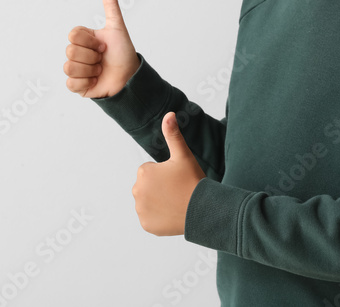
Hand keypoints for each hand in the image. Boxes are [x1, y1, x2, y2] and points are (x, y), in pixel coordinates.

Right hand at [64, 0, 139, 98]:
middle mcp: (78, 53)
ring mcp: (76, 69)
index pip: (73, 35)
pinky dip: (86, 82)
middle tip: (103, 58)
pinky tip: (96, 80)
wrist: (130, 78)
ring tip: (100, 70)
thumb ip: (111, 7)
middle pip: (70, 51)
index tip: (104, 45)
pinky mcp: (77, 86)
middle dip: (92, 56)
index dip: (90, 41)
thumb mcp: (117, 28)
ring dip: (90, 70)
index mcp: (84, 39)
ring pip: (69, 67)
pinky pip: (71, 83)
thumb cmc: (124, 53)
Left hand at [132, 112, 205, 235]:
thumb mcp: (183, 155)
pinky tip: (171, 213)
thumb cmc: (193, 181)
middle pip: (147, 186)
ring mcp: (141, 210)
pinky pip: (150, 217)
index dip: (165, 173)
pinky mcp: (146, 225)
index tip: (176, 178)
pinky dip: (158, 216)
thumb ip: (173, 134)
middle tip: (177, 190)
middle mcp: (137, 191)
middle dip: (159, 187)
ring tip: (175, 201)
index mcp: (143, 173)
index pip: (150, 171)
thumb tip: (169, 114)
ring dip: (158, 201)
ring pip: (148, 201)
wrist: (202, 210)